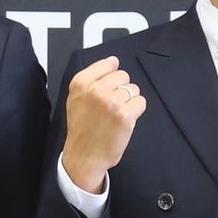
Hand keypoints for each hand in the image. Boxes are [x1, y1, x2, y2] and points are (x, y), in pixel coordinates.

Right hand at [59, 55, 144, 193]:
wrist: (84, 156)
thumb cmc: (82, 129)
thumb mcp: (76, 98)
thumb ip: (92, 78)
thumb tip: (113, 61)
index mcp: (81, 83)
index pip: (107, 64)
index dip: (112, 76)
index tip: (110, 86)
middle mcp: (95, 90)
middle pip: (123, 76)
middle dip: (121, 89)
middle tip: (112, 106)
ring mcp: (111, 102)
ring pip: (134, 89)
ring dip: (130, 101)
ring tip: (117, 114)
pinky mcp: (125, 115)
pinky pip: (141, 102)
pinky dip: (137, 111)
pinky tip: (125, 120)